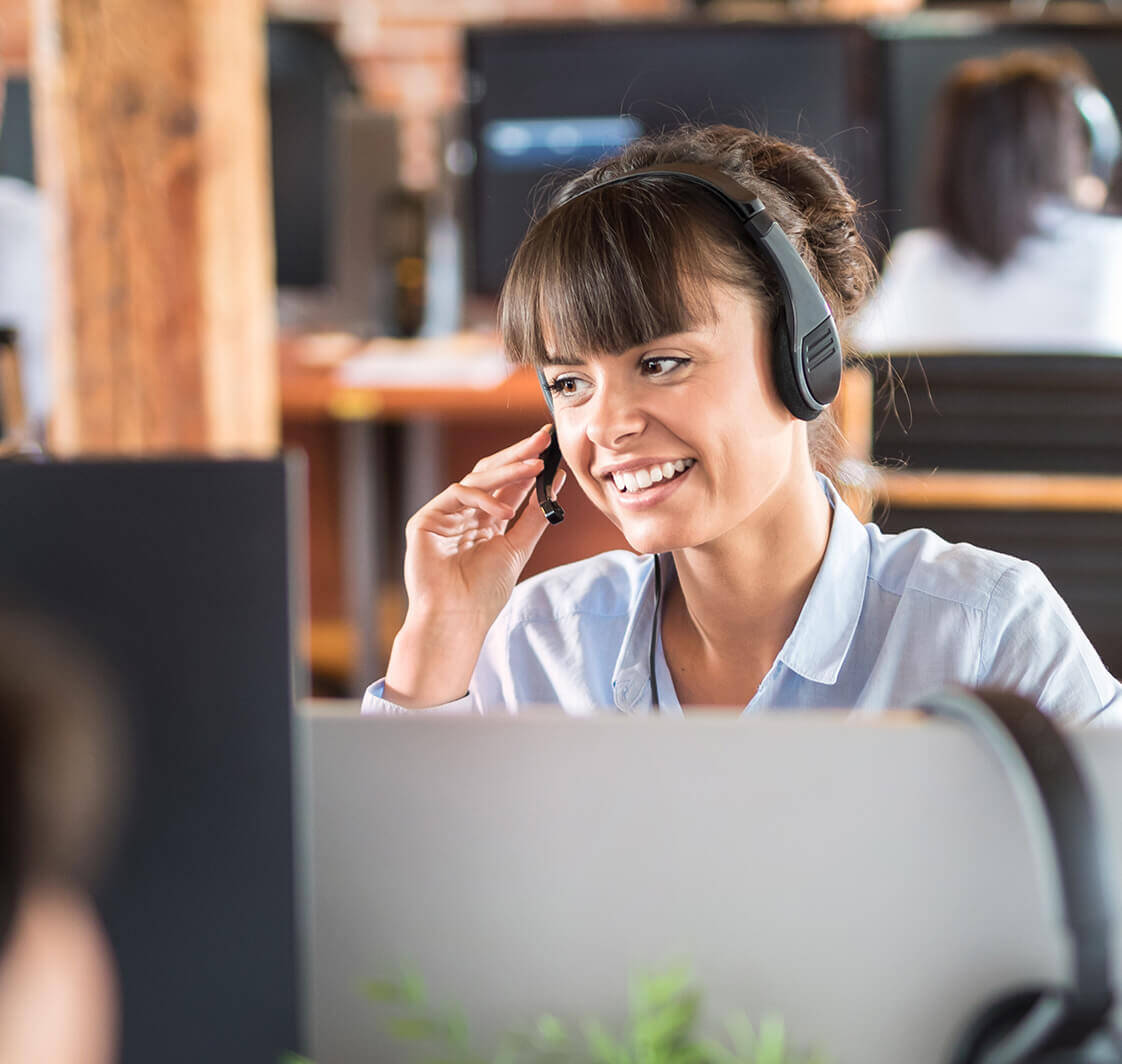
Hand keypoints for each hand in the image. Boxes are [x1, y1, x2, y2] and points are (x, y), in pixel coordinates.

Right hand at [384, 425, 565, 706]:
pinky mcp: (426, 520)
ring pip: (477, 479)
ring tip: (536, 465)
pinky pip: (456, 494)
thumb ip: (534, 516)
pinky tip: (502, 512)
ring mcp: (444, 515)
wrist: (456, 620)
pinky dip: (482, 498)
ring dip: (508, 470)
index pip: (509, 485)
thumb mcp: (517, 549)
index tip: (550, 446)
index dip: (528, 464)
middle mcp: (464, 514)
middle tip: (542, 437)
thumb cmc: (483, 594)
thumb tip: (557, 481)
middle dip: (518, 454)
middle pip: (491, 474)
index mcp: (485, 522)